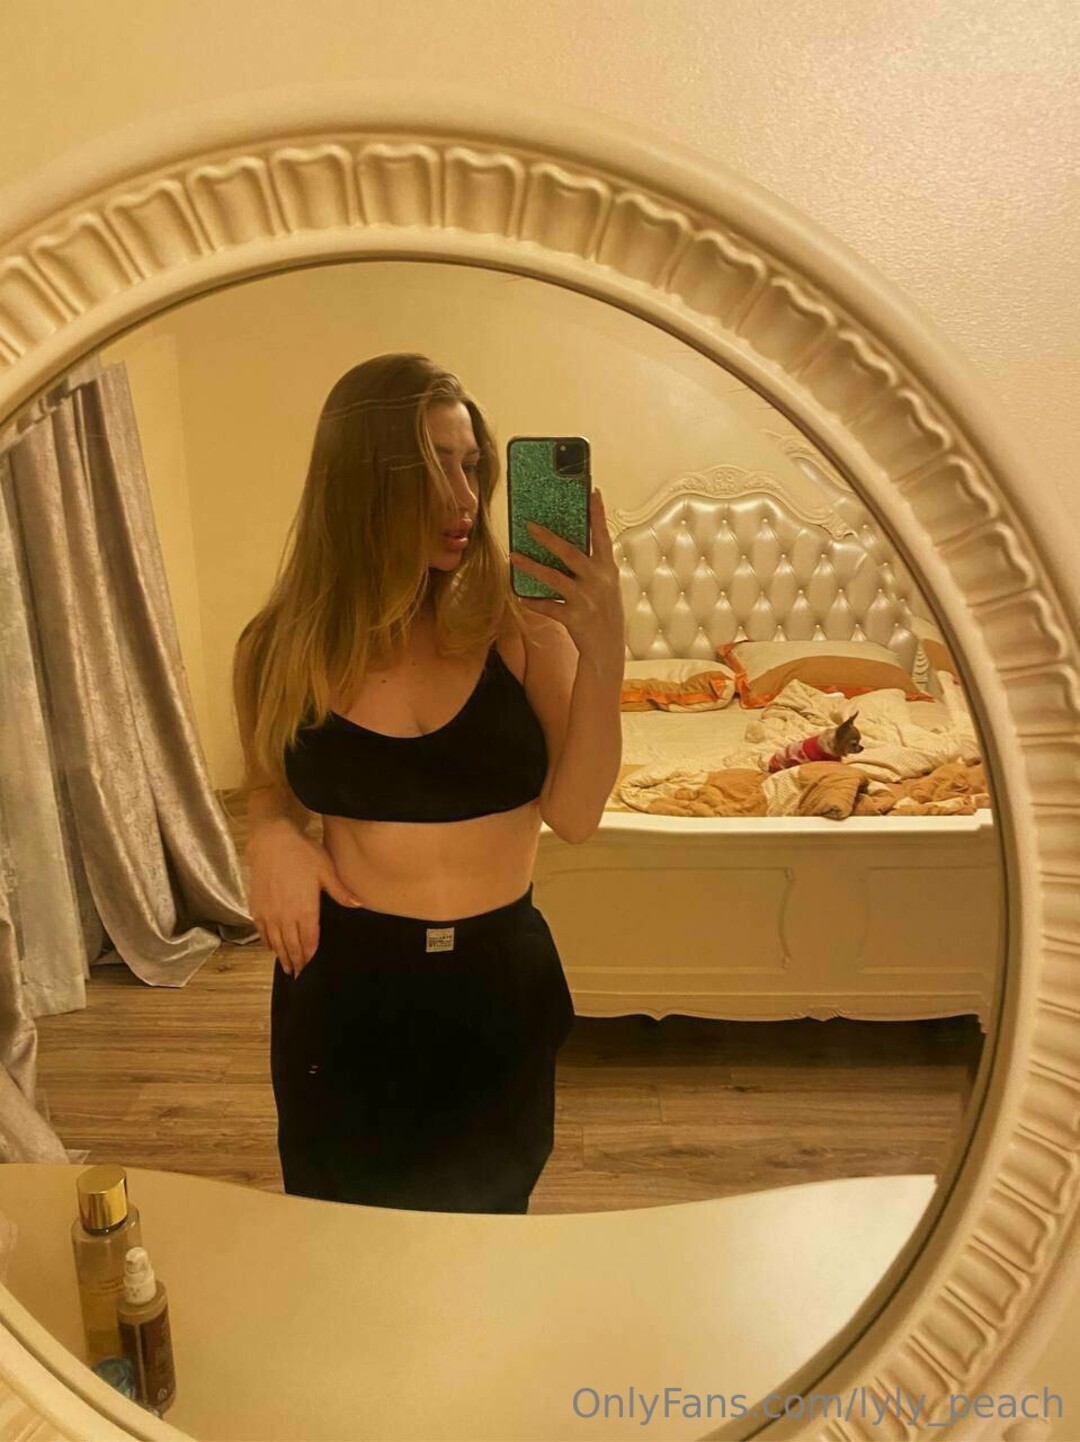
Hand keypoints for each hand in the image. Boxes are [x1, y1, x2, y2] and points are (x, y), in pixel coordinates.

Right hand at [244, 821, 361, 976]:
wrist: (272, 841)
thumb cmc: (302, 853)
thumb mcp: (326, 870)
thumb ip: (340, 891)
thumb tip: (359, 904)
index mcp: (305, 909)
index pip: (309, 940)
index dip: (310, 955)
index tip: (311, 966)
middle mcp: (286, 915)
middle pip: (292, 945)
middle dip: (297, 961)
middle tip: (299, 974)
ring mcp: (270, 912)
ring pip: (276, 941)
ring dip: (282, 956)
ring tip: (287, 967)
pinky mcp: (257, 906)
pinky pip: (262, 931)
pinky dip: (267, 942)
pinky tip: (271, 947)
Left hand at [508, 488, 623, 673]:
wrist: (607, 650)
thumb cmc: (603, 612)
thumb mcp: (605, 586)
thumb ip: (591, 567)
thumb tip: (563, 545)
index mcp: (608, 569)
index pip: (602, 536)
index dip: (597, 514)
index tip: (592, 492)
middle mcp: (599, 581)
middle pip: (571, 553)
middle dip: (549, 538)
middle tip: (529, 525)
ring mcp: (586, 600)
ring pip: (554, 578)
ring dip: (531, 566)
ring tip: (513, 557)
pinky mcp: (574, 618)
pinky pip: (547, 607)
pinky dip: (532, 601)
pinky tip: (519, 595)